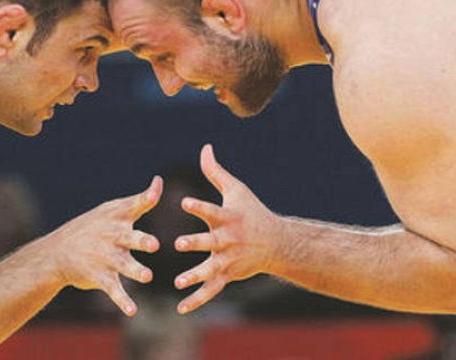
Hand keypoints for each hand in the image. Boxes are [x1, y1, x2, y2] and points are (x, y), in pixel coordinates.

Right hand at [47, 176, 162, 315]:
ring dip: (135, 270)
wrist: (58, 252)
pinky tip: (132, 311)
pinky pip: (114, 290)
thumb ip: (139, 200)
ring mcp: (106, 257)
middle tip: (154, 244)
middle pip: (129, 237)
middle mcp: (113, 236)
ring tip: (147, 276)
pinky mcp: (101, 276)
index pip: (134, 205)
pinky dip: (123, 301)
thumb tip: (159, 181)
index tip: (156, 191)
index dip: (147, 197)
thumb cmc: (94, 226)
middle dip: (141, 240)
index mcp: (118, 217)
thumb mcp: (112, 210)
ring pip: (123, 264)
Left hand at [174, 145, 276, 313]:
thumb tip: (204, 147)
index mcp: (228, 218)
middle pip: (211, 242)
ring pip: (211, 269)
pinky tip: (180, 308)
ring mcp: (229, 260)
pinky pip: (211, 290)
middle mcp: (229, 240)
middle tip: (180, 243)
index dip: (198, 206)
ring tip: (178, 281)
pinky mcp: (228, 275)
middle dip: (196, 243)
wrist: (276, 243)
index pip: (212, 210)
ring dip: (195, 275)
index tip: (183, 202)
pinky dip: (197, 300)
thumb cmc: (252, 212)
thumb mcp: (236, 190)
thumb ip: (215, 171)